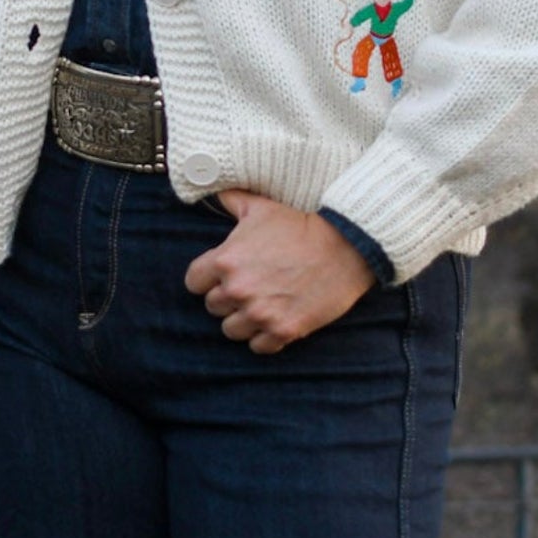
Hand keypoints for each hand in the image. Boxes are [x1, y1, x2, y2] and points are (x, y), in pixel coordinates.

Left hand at [184, 190, 375, 353]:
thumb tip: (215, 191)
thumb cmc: (300, 226)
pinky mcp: (283, 331)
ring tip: (261, 305)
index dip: (206, 279)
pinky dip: (265, 337)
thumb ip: (232, 200)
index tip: (221, 275)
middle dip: (228, 298)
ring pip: (232, 330)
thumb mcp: (261, 208)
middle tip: (249, 288)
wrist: (344, 247)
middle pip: (213, 307)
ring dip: (243, 320)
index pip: (193, 282)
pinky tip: (275, 320)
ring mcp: (260, 313)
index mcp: (225, 261)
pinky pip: (258, 346)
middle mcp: (237, 290)